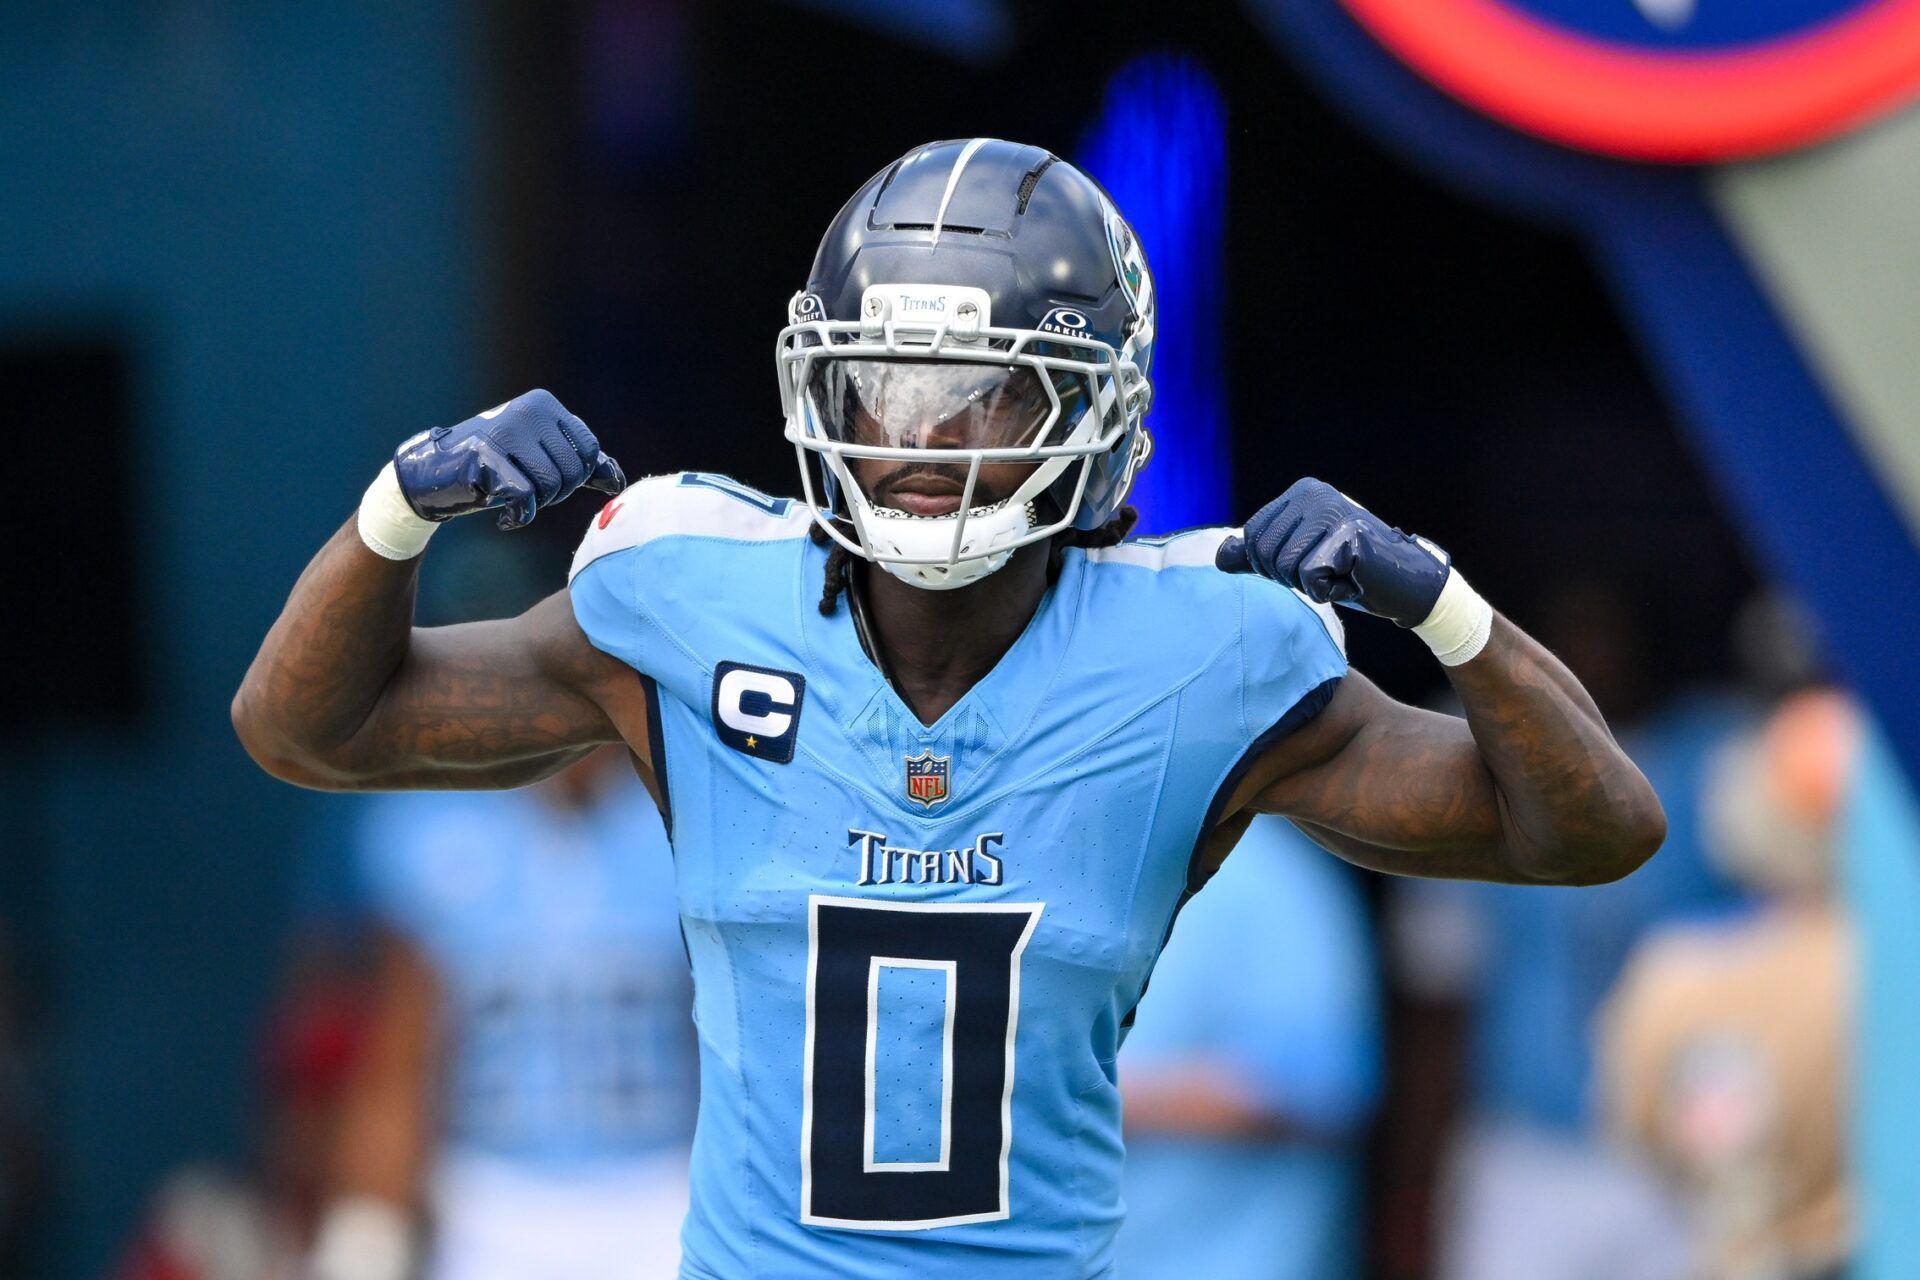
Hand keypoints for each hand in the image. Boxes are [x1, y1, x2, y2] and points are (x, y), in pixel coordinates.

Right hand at [392, 389, 624, 529]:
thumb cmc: (495, 468)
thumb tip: (619, 482)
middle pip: (574, 470)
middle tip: (529, 494)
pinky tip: (507, 519)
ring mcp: (504, 431)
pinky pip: (525, 496)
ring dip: (538, 504)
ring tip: (516, 499)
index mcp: (544, 405)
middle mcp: (527, 411)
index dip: (577, 477)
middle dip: (557, 493)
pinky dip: (520, 516)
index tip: (551, 481)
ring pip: (551, 484)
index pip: (589, 449)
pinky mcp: (484, 457)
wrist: (434, 476)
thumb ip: (582, 465)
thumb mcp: (542, 459)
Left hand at [1216, 478, 1449, 626]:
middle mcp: (1316, 493)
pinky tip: (1352, 579)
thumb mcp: (1297, 561)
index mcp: (1301, 492)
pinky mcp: (1350, 535)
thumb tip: (1220, 556)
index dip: (1271, 565)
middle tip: (1327, 572)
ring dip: (1310, 585)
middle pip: (1265, 553)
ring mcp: (1334, 510)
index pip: (1252, 536)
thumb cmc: (1351, 572)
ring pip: (1285, 567)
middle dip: (1291, 577)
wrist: (1406, 586)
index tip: (1309, 564)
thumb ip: (1258, 556)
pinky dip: (1328, 592)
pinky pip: (1310, 578)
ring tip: (1340, 573)